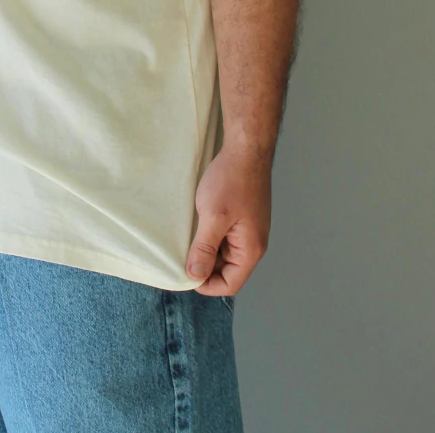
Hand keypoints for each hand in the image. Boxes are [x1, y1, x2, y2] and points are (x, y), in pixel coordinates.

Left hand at [185, 144, 271, 295]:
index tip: (185, 275)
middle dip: (205, 267)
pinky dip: (210, 237)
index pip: (230, 284)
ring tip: (187, 241)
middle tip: (181, 257)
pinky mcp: (241, 217)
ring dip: (206, 251)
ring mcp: (248, 230)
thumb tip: (195, 276)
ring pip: (224, 254)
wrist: (245, 149)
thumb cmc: (231, 181)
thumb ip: (204, 248)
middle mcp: (253, 243)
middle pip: (228, 270)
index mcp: (251, 249)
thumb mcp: (213, 217)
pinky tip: (196, 226)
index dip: (207, 285)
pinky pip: (225, 237)